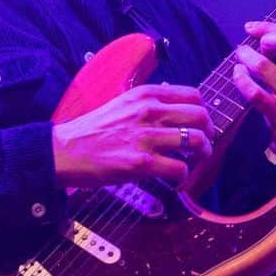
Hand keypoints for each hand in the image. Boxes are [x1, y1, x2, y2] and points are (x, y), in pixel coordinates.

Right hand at [52, 84, 214, 187]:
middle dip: (209, 133)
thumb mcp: (122, 104)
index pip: (193, 95)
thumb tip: (174, 108)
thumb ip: (148, 103)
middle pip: (201, 116)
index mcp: (145, 95)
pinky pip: (179, 168)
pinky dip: (182, 178)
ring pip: (196, 141)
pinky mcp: (141, 163)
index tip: (201, 124)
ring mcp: (146, 137)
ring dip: (202, 155)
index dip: (203, 111)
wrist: (66, 150)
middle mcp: (149, 111)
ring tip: (193, 163)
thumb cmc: (93, 130)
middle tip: (203, 146)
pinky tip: (174, 180)